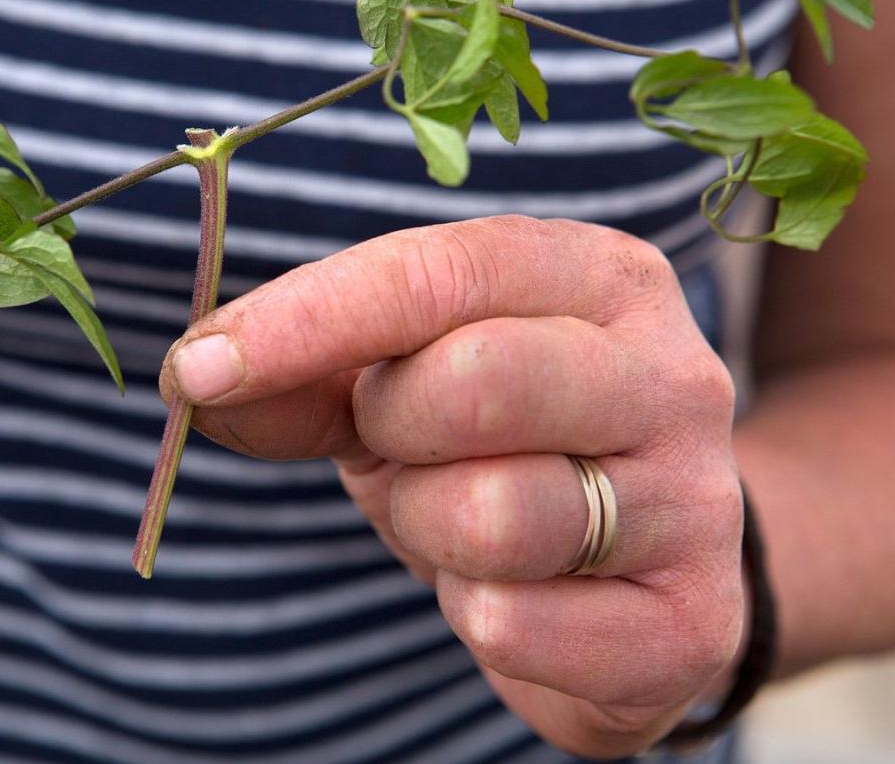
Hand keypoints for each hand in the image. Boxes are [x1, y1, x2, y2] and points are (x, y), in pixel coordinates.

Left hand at [160, 216, 744, 757]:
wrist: (629, 572)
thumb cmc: (499, 448)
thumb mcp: (398, 383)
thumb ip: (302, 368)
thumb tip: (197, 375)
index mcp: (601, 278)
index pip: (441, 270)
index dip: (309, 318)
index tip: (200, 367)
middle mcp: (673, 374)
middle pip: (476, 380)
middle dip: (393, 428)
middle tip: (402, 446)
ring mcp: (698, 502)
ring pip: (494, 513)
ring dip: (430, 531)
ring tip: (461, 524)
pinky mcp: (692, 623)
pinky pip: (516, 624)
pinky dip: (475, 617)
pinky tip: (512, 594)